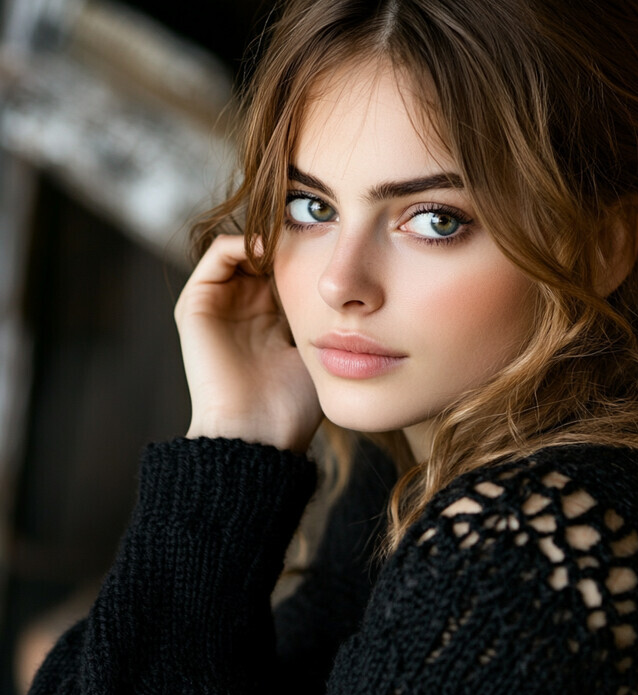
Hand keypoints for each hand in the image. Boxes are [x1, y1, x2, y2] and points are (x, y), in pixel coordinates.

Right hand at [175, 235, 321, 451]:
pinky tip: (271, 249)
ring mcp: (219, 306)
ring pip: (244, 250)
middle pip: (267, 256)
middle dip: (292, 239)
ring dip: (269, 238)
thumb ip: (327, 320)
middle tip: (318, 227)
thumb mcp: (319, 354)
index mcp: (271, 322)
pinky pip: (219, 253)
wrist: (256, 433)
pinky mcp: (196, 304)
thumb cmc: (292, 406)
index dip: (311, 254)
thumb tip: (350, 288)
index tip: (338, 243)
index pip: (290, 272)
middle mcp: (244, 310)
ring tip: (295, 236)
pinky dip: (244, 242)